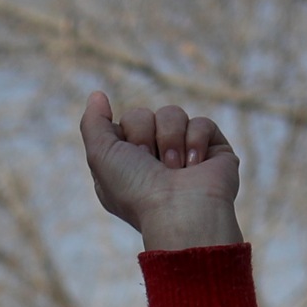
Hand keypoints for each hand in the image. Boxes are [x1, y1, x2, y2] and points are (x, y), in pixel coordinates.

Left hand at [79, 92, 241, 251]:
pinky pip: (202, 123)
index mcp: (129, 164)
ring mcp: (186, 154)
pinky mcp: (214, 152)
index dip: (127, 135)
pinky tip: (196, 167)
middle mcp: (156, 159)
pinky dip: (196, 142)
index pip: (125, 123)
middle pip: (145, 114)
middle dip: (146, 136)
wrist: (179, 211)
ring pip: (173, 114)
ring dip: (171, 141)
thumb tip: (97, 95)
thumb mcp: (100, 156)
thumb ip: (93, 123)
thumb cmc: (136, 190)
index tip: (131, 159)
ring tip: (176, 170)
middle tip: (154, 166)